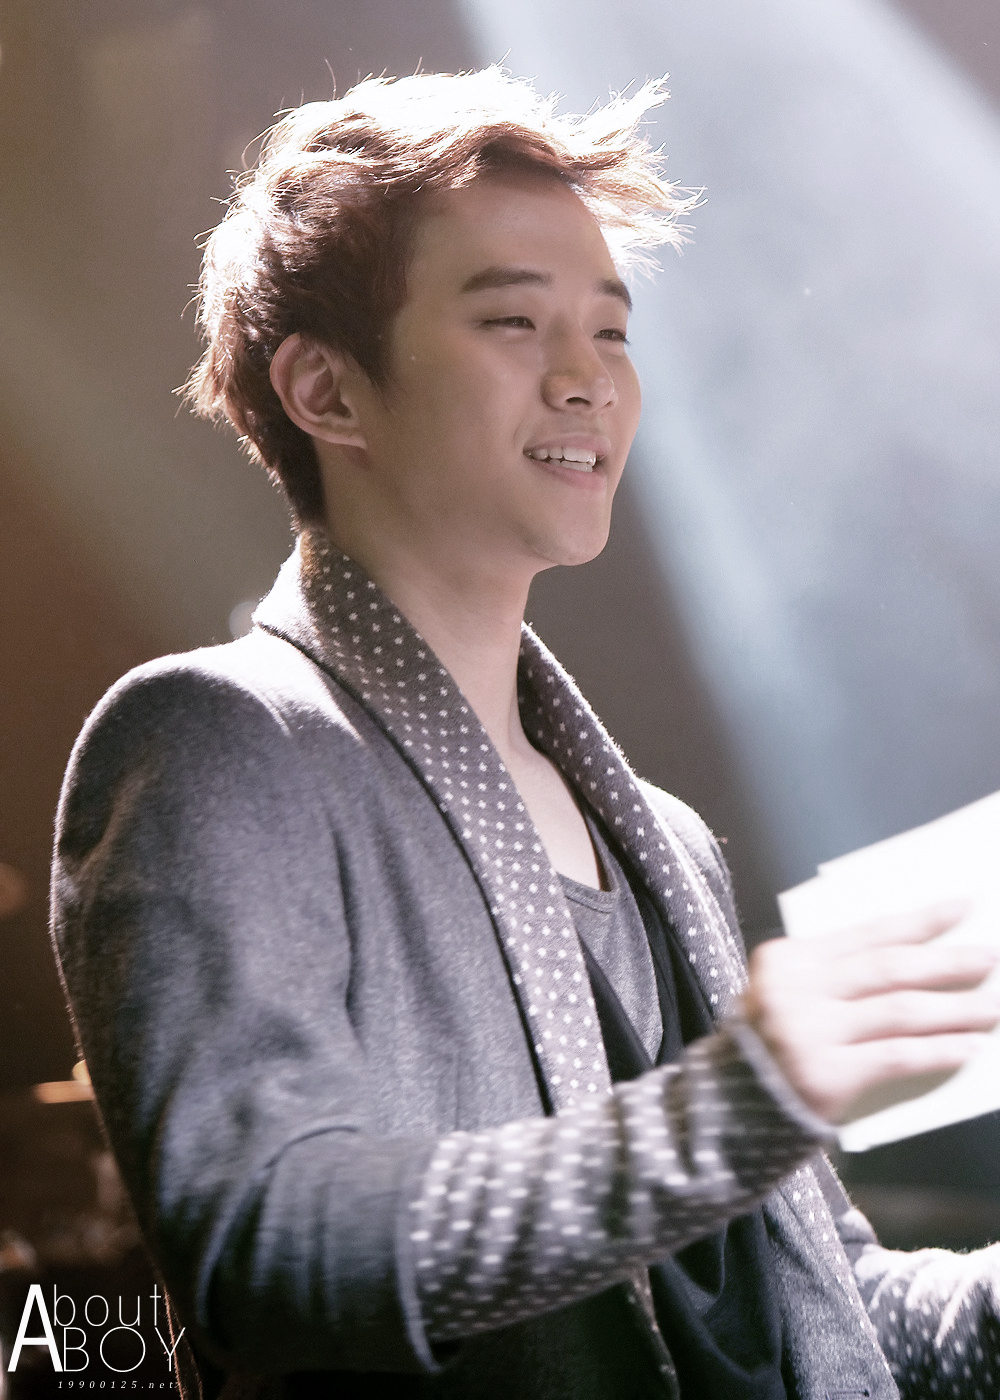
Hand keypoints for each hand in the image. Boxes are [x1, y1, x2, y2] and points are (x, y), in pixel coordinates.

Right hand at [742, 903, 999, 1122]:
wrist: (724, 1111)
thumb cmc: (766, 1049)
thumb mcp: (787, 996)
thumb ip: (834, 978)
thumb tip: (918, 964)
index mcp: (786, 959)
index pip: (865, 933)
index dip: (919, 921)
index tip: (962, 908)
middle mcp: (794, 988)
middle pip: (888, 968)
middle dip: (946, 962)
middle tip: (989, 957)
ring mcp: (808, 1031)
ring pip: (899, 1010)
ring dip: (955, 1009)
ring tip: (992, 1008)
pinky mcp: (825, 1074)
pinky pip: (896, 1056)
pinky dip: (937, 1050)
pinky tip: (968, 1047)